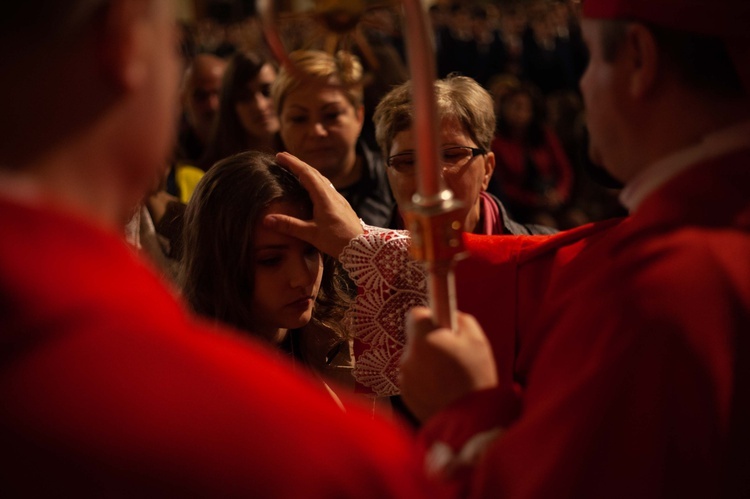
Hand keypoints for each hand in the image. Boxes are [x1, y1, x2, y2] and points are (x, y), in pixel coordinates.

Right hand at [263, 152, 363, 257]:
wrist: (362, 247)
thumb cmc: (338, 240)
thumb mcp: (311, 234)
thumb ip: (289, 225)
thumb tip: (266, 219)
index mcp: (323, 196)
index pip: (306, 173)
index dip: (292, 163)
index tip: (279, 156)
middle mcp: (331, 193)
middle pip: (313, 172)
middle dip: (298, 163)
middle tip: (283, 157)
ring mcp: (338, 198)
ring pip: (321, 178)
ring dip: (307, 171)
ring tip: (296, 168)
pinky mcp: (341, 204)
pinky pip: (326, 186)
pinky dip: (315, 180)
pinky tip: (313, 186)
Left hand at [399, 307, 497, 421]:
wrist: (469, 419)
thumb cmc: (474, 376)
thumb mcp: (477, 339)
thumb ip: (459, 319)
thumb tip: (448, 314)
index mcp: (425, 339)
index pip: (415, 314)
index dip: (429, 318)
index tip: (440, 326)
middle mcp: (409, 356)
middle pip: (416, 339)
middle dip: (431, 343)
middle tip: (452, 356)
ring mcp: (404, 377)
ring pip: (415, 360)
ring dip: (428, 363)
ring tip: (450, 377)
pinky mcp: (405, 394)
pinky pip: (414, 378)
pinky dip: (425, 381)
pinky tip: (442, 390)